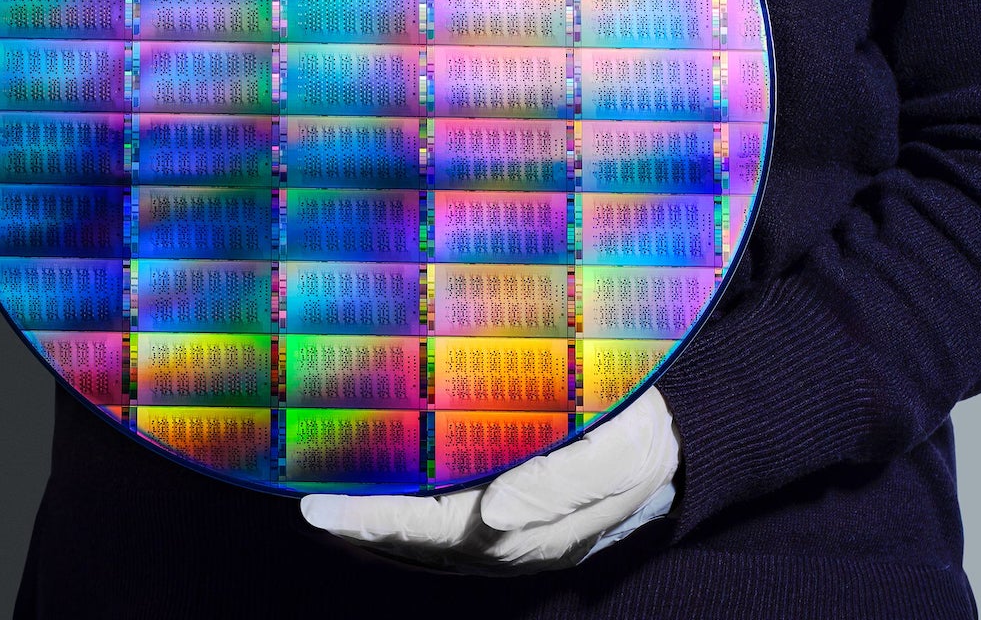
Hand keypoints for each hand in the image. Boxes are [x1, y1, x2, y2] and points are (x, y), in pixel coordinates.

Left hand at [300, 386, 679, 574]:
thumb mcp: (621, 452)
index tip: (321, 509)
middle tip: (303, 506)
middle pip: (416, 542)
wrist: (677, 448)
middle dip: (358, 527)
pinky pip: (442, 525)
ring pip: (424, 540)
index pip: (433, 528)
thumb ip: (560, 484)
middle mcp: (509, 539)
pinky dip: (400, 518)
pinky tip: (373, 502)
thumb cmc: (645, 439)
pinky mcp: (508, 515)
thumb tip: (494, 511)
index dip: (373, 520)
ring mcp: (507, 532)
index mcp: (530, 528)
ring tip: (323, 509)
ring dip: (373, 527)